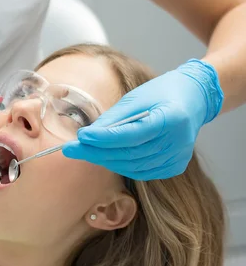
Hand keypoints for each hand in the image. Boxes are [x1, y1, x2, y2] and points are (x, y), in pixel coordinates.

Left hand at [62, 59, 223, 179]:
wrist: (193, 99)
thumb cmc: (160, 93)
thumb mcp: (135, 98)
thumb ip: (113, 119)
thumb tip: (87, 136)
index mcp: (171, 118)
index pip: (131, 134)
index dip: (104, 138)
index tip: (81, 137)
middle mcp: (177, 141)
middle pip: (129, 154)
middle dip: (96, 152)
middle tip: (71, 149)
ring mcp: (177, 157)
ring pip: (132, 166)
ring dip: (105, 160)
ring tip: (84, 151)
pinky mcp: (175, 166)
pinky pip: (141, 172)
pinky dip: (121, 165)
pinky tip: (106, 157)